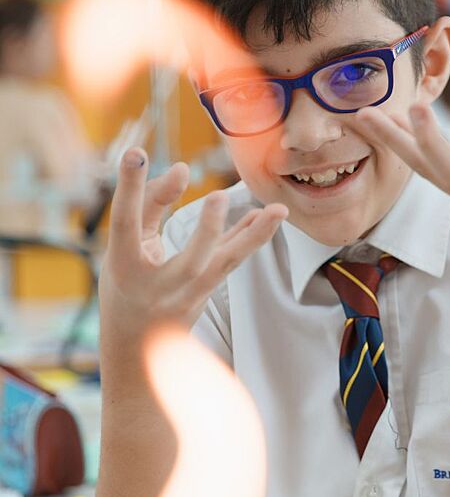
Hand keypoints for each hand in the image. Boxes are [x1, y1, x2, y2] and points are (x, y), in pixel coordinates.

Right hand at [100, 147, 287, 335]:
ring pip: (225, 264)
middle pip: (191, 260)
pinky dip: (249, 237)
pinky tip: (266, 216)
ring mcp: (188, 294)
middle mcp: (160, 286)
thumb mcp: (125, 247)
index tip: (136, 153)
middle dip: (207, 230)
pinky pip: (232, 261)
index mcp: (124, 266)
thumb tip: (182, 169)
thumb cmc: (126, 283)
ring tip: (278, 211)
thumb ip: (149, 206)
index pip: (127, 224)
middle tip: (218, 196)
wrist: (136, 342)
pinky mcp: (207, 292)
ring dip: (254, 236)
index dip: (130, 188)